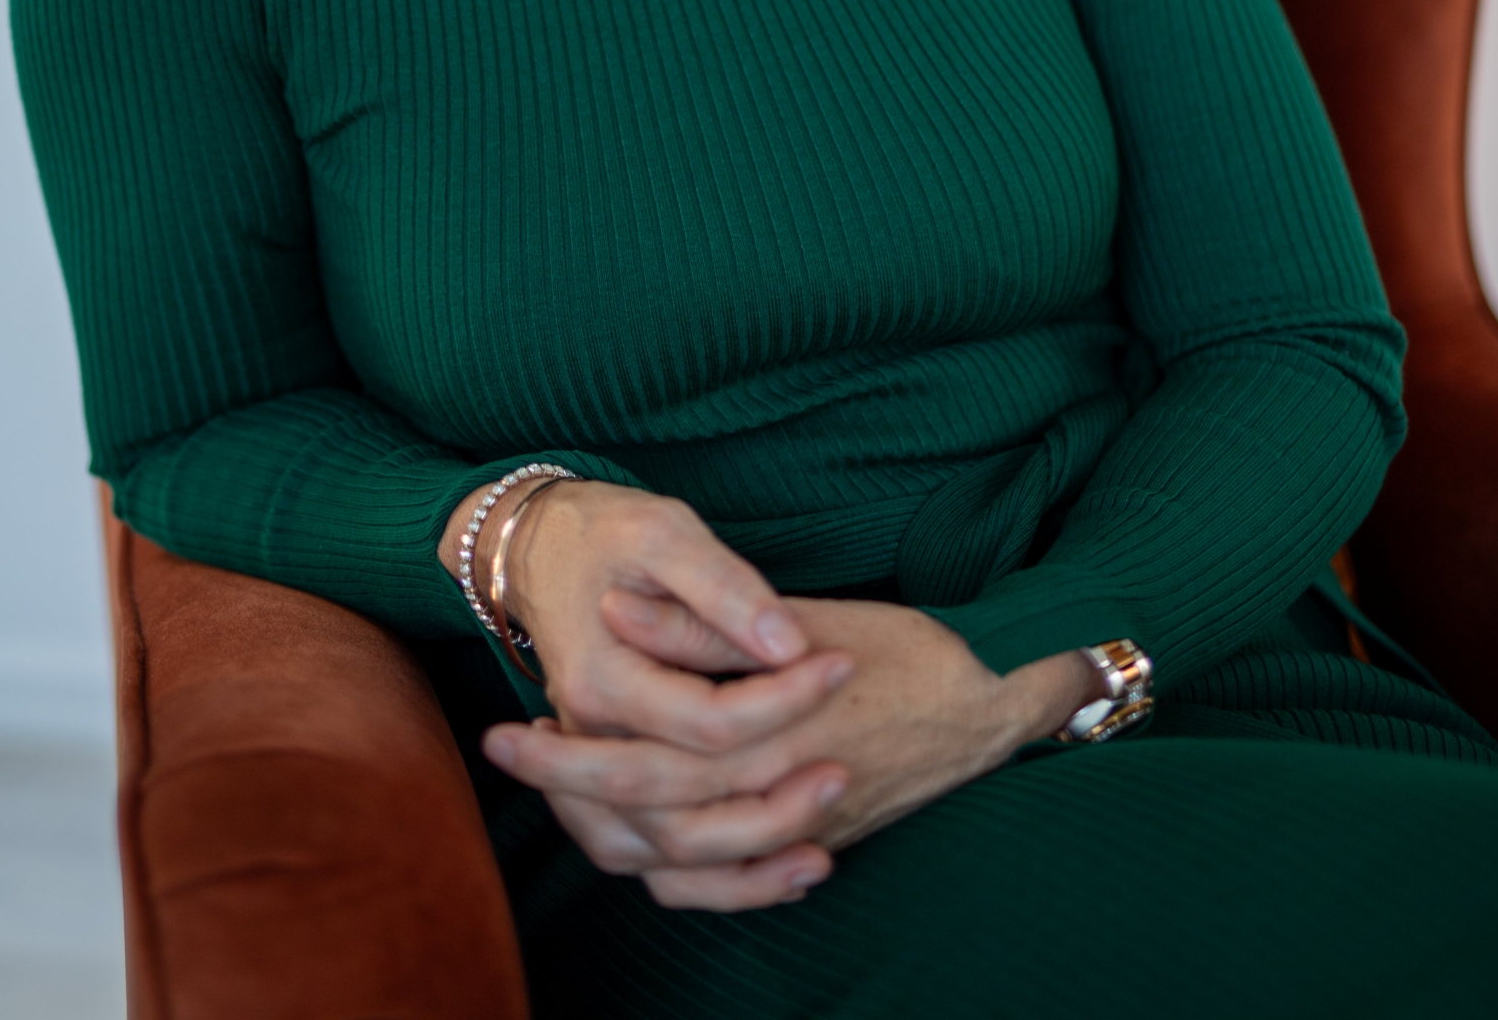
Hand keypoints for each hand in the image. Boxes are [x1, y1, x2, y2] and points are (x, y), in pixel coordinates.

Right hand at [441, 480, 855, 906]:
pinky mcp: (608, 794)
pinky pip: (657, 869)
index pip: (708, 721)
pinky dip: (719, 883)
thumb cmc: (609, 534)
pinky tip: (784, 870)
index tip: (841, 668)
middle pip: (685, 808)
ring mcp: (591, 775)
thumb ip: (724, 591)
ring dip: (749, 864)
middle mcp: (591, 741)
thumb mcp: (664, 534)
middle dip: (775, 804)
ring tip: (823, 853)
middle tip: (842, 775)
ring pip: (668, 858)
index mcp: (603, 680)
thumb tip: (788, 646)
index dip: (784, 701)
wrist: (543, 550)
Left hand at [485, 586, 1103, 906]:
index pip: (642, 757)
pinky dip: (669, 877)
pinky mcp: (805, 846)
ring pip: (672, 859)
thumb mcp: (810, 615)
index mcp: (764, 733)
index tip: (512, 718)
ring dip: (606, 824)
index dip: (570, 748)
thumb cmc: (905, 647)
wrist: (991, 709)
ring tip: (557, 789)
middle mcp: (769, 794)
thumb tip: (622, 608)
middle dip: (566, 783)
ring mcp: (786, 832)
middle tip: (506, 749)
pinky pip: (717, 889)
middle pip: (642, 812)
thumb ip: (710, 620)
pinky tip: (637, 845)